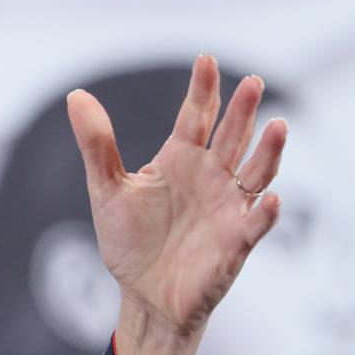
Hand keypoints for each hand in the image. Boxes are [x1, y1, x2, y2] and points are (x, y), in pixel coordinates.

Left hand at [66, 54, 285, 354]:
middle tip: (252, 83)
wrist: (144, 295)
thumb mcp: (107, 188)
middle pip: (232, 137)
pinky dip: (265, 213)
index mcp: (179, 160)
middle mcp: (210, 178)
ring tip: (278, 126)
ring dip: (269, 152)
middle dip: (243, 112)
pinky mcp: (235, 243)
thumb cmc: (129, 241)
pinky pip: (256, 225)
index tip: (205, 59)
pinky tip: (272, 199)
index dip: (203, 90)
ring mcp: (227, 209)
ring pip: (256, 173)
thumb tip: (76, 95)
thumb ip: (97, 144)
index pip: (195, 117)